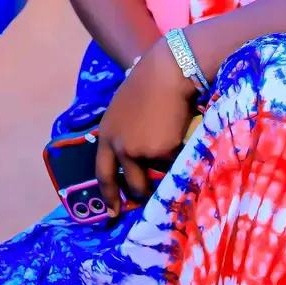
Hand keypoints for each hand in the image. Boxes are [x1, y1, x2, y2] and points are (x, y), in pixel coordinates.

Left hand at [95, 36, 196, 214]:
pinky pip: (175, 160)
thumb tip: (137, 153)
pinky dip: (180, 152)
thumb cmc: (150, 82)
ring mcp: (141, 151)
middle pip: (132, 183)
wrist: (169, 71)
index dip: (108, 194)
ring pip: (157, 172)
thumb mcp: (126, 108)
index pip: (103, 172)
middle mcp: (120, 147)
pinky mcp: (163, 151)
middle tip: (151, 198)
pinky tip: (182, 131)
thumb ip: (126, 131)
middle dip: (142, 193)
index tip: (112, 213)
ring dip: (165, 167)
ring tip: (174, 146)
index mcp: (107, 134)